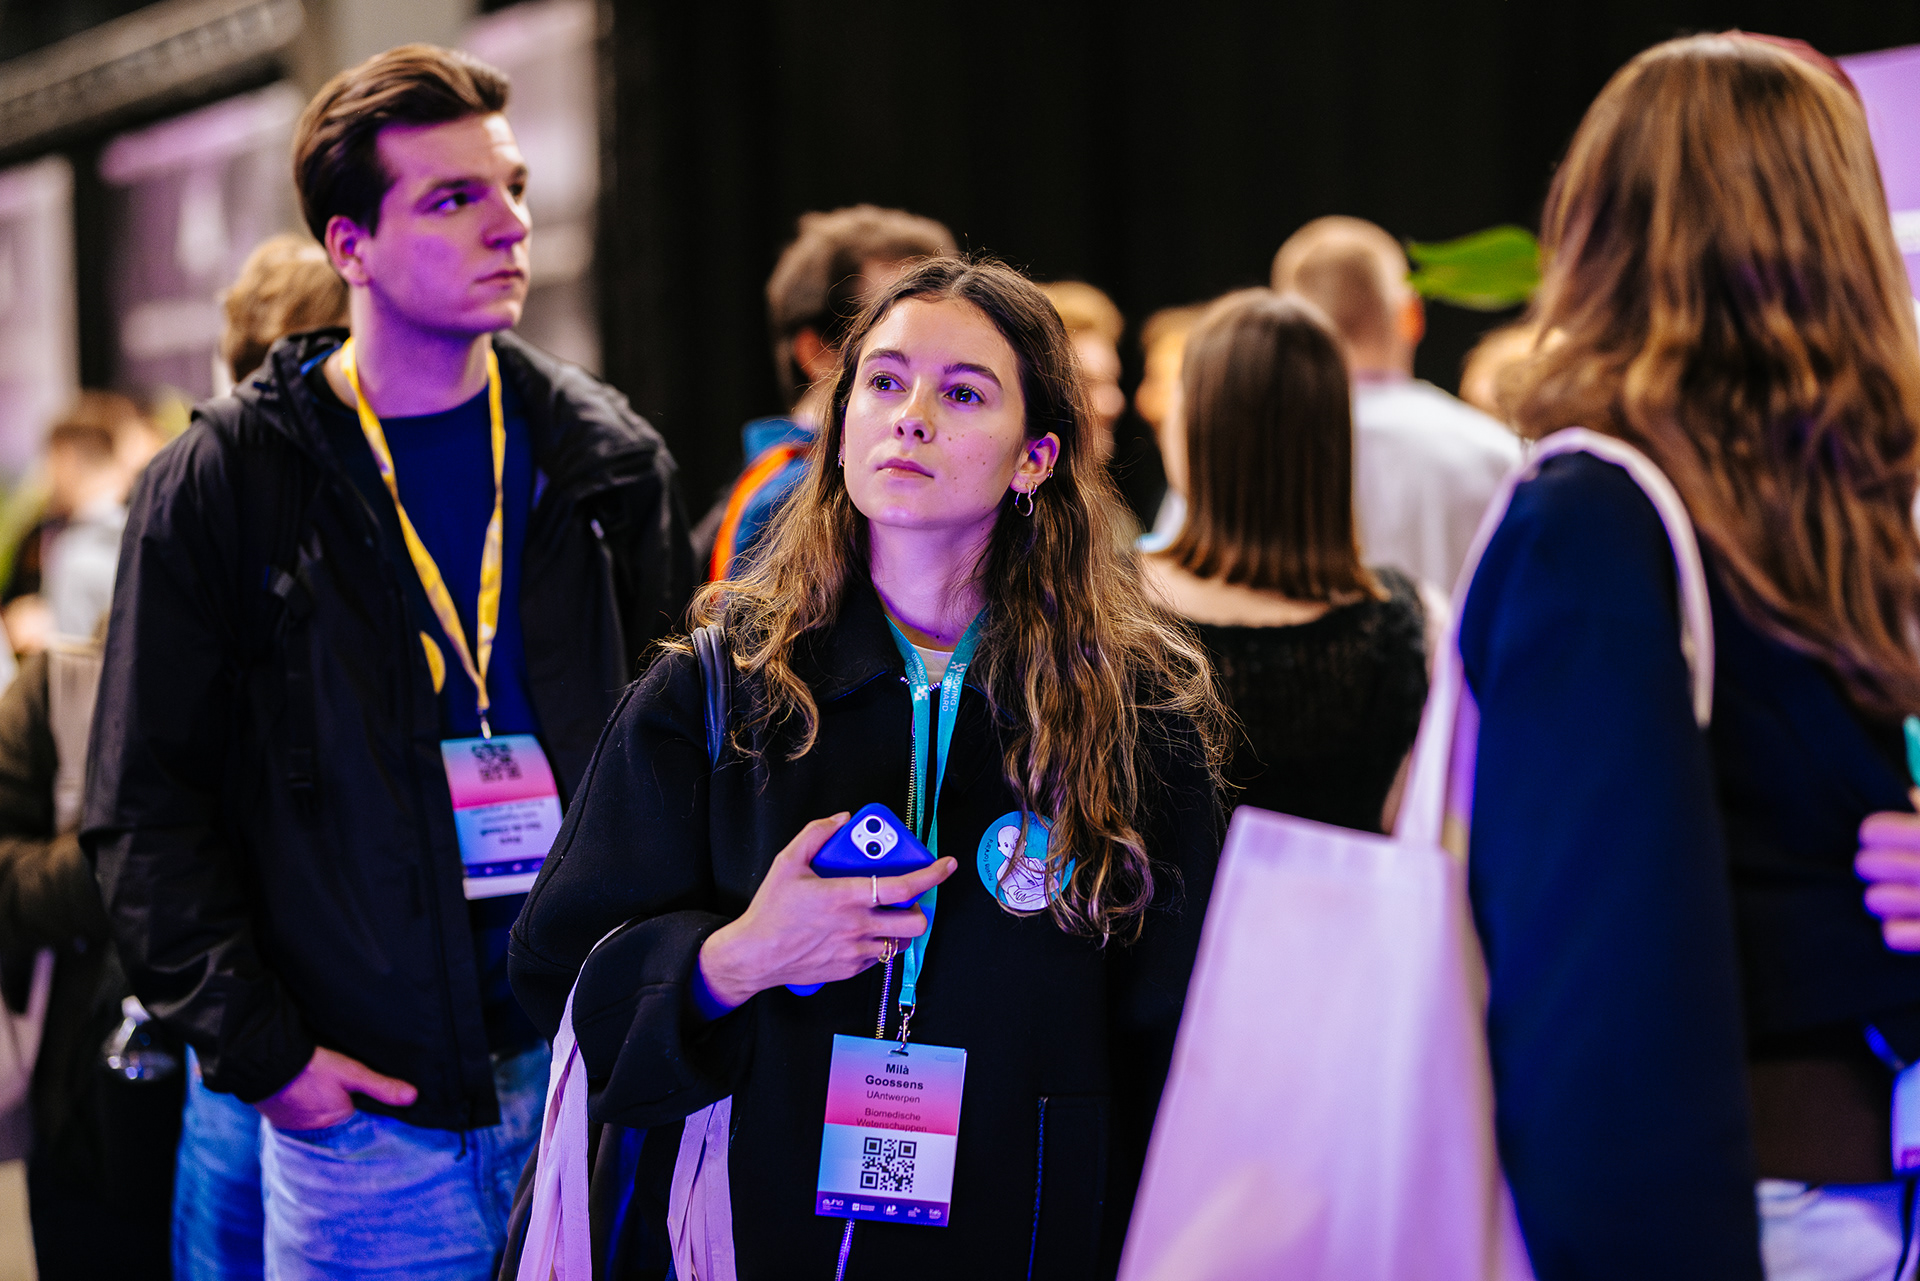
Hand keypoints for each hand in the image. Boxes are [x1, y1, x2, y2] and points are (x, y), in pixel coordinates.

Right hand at [254, 1047, 418, 1131]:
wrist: (264, 1064)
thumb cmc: (311, 1069)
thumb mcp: (352, 1073)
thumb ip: (381, 1086)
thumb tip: (413, 1097)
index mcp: (338, 1124)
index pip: (360, 1125)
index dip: (367, 1115)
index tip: (372, 1107)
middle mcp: (317, 1132)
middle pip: (340, 1124)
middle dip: (347, 1115)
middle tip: (348, 1099)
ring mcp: (296, 1128)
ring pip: (319, 1123)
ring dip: (324, 1114)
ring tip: (329, 1099)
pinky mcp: (280, 1120)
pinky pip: (301, 1119)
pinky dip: (307, 1111)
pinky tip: (311, 1099)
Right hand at [696, 813, 957, 1013]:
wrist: (755, 956)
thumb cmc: (771, 910)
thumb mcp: (787, 863)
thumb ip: (816, 834)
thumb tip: (842, 819)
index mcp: (845, 896)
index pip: (902, 887)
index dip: (931, 875)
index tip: (946, 865)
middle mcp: (856, 926)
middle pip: (914, 923)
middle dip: (920, 909)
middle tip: (907, 899)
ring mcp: (855, 951)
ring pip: (901, 943)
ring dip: (901, 929)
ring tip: (886, 916)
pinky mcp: (849, 969)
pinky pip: (878, 957)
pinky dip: (878, 944)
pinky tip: (861, 932)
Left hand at [1857, 802, 1919, 950]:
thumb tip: (1912, 795)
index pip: (1872, 830)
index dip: (1876, 836)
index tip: (1885, 841)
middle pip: (1865, 864)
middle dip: (1875, 867)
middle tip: (1893, 871)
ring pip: (1874, 900)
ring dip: (1885, 900)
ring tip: (1902, 897)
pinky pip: (1893, 936)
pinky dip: (1899, 932)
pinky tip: (1910, 924)